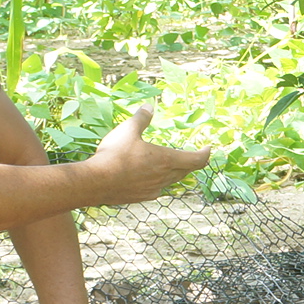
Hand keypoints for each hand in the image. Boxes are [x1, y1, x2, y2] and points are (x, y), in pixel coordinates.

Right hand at [86, 105, 210, 204]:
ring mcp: (153, 189)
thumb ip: (141, 118)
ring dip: (175, 172)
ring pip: (171, 181)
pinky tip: (149, 177)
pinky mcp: (142, 197)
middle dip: (191, 162)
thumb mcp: (128, 130)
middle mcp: (164, 177)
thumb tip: (149, 106)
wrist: (95, 183)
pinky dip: (159, 181)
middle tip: (191, 155)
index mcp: (166, 160)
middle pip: (186, 171)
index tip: (208, 148)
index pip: (196, 160)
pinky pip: (157, 189)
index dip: (205, 154)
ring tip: (170, 164)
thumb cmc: (114, 155)